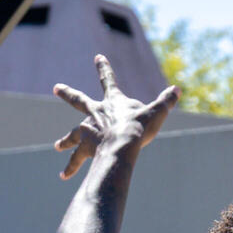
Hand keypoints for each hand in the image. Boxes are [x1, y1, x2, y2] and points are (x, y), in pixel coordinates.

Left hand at [52, 56, 180, 179]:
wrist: (122, 146)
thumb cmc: (139, 128)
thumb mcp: (157, 113)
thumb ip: (165, 101)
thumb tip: (176, 90)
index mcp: (112, 102)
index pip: (108, 80)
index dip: (104, 68)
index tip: (97, 57)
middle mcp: (95, 114)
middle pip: (79, 100)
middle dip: (67, 93)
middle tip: (56, 87)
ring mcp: (88, 130)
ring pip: (73, 134)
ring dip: (66, 140)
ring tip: (57, 146)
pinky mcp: (86, 147)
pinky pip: (76, 159)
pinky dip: (71, 167)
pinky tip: (63, 175)